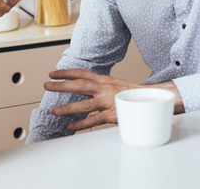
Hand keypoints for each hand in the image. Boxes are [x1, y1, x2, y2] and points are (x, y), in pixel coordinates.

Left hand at [44, 69, 182, 131]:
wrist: (153, 100)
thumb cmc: (132, 94)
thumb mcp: (115, 85)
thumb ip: (100, 86)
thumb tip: (85, 86)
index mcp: (105, 80)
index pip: (83, 73)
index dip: (66, 73)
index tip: (52, 74)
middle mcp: (106, 88)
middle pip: (80, 85)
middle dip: (62, 85)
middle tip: (47, 86)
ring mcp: (109, 102)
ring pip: (85, 104)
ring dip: (68, 108)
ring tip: (55, 111)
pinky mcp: (113, 115)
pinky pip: (95, 120)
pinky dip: (82, 124)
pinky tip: (71, 127)